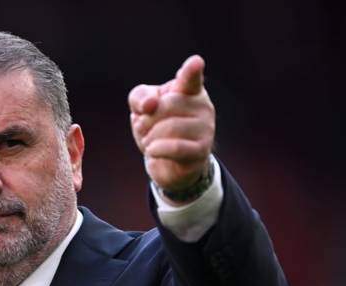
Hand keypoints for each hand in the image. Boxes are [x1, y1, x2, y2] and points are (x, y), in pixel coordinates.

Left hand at [128, 55, 214, 198]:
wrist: (168, 163)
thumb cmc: (157, 128)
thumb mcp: (141, 107)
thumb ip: (140, 96)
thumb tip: (150, 104)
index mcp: (189, 90)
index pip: (191, 77)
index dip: (192, 70)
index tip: (196, 62)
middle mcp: (203, 106)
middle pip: (167, 104)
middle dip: (147, 118)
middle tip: (142, 126)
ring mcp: (206, 129)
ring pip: (170, 127)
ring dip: (150, 137)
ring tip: (149, 142)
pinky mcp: (202, 150)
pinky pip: (175, 147)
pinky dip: (157, 149)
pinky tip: (152, 151)